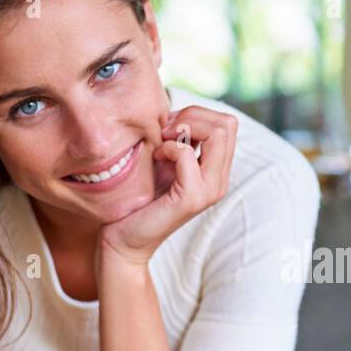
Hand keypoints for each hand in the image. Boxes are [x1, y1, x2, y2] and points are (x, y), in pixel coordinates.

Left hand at [96, 105, 237, 268]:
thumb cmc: (138, 198)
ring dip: (183, 129)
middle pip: (227, 123)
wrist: (123, 238)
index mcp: (217, 171)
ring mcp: (209, 191)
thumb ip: (179, 140)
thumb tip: (179, 112)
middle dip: (192, 117)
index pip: (227, 123)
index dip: (197, 115)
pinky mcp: (191, 198)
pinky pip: (187, 153)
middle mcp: (219, 181)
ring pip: (218, 132)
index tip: (169, 129)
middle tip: (164, 133)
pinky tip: (156, 158)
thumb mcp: (164, 162)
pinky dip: (169, 147)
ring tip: (162, 144)